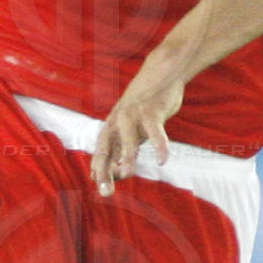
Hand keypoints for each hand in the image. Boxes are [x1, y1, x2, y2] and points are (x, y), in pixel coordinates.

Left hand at [91, 54, 184, 195]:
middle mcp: (119, 121)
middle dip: (104, 170)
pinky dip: (160, 146)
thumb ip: (123, 145)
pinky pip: (156, 132)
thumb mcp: (131, 125)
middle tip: (105, 191)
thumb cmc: (146, 103)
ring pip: (129, 139)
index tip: (100, 186)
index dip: (99, 168)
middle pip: (107, 148)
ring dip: (127, 156)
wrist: (162, 71)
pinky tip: (163, 160)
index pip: (101, 151)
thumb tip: (117, 173)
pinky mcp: (152, 111)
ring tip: (128, 173)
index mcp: (112, 125)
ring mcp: (135, 115)